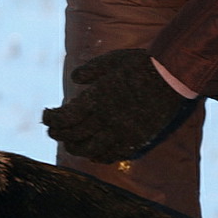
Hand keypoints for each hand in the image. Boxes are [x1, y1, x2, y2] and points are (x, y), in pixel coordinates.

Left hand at [43, 50, 196, 162]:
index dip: (51, 119)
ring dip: (76, 148)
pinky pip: (112, 156)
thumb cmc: (140, 64)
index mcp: (96, 99)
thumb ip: (90, 71)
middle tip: (53, 130)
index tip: (46, 115)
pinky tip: (94, 152)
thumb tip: (74, 80)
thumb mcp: (111, 60)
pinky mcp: (135, 140)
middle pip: (74, 137)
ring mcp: (121, 133)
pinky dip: (99, 156)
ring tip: (71, 143)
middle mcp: (106, 120)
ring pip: (90, 151)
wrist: (171, 76)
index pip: (64, 118)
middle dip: (59, 134)